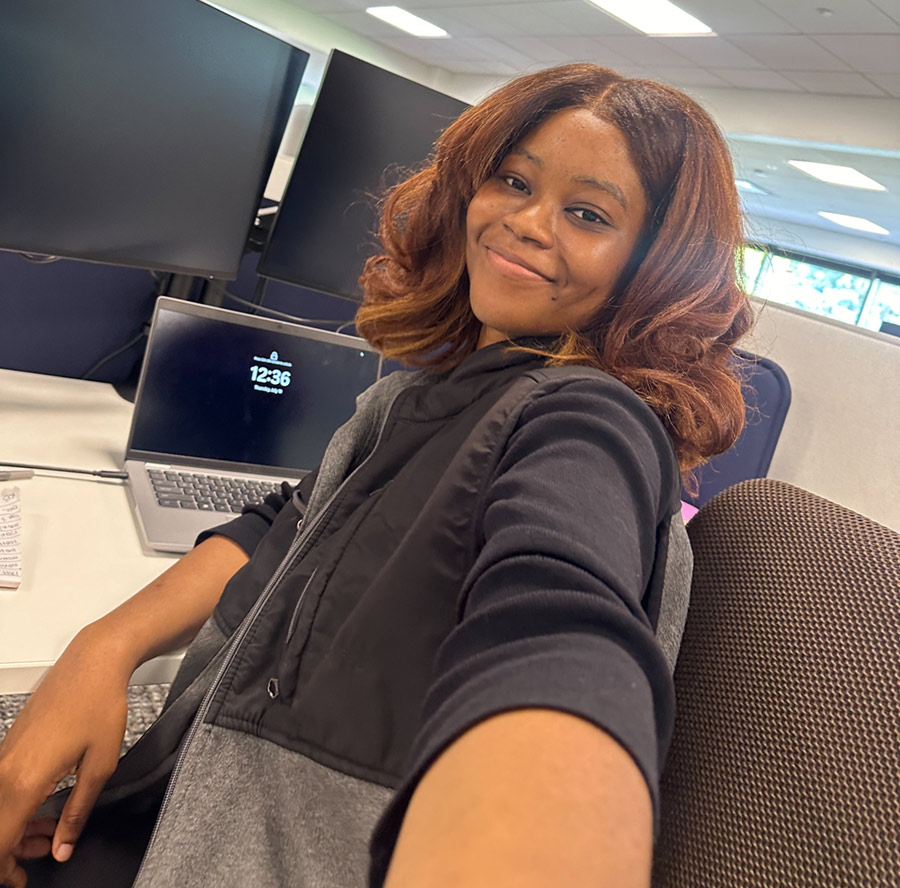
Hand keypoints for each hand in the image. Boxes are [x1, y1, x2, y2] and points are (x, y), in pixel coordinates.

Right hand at [0, 626, 131, 883]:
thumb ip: (77, 812)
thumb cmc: (100, 704)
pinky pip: (3, 787)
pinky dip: (18, 804)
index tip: (21, 880)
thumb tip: (62, 847)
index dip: (5, 869)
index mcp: (23, 781)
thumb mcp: (100, 766)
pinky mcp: (10, 744)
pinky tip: (45, 804)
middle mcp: (4, 770)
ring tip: (50, 831)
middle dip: (12, 851)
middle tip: (45, 851)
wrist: (93, 662)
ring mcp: (4, 755)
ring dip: (17, 827)